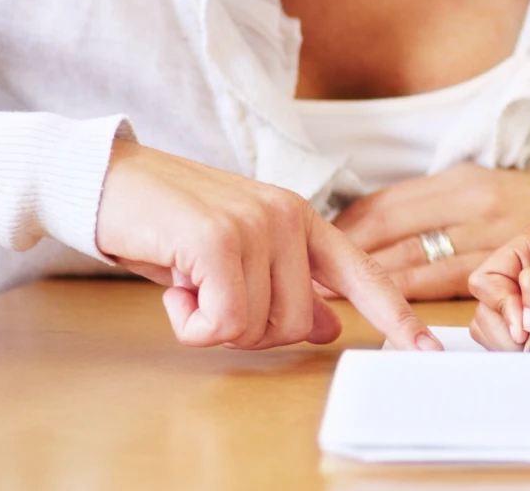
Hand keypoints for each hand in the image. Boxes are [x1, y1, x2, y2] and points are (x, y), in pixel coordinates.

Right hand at [94, 140, 438, 350]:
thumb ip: (286, 286)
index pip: (364, 275)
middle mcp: (290, 218)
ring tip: (187, 280)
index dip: (396, 317)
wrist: (102, 181)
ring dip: (210, 322)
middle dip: (245, 329)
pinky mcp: (220, 240)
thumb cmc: (166, 224)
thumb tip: (327, 327)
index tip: (427, 350)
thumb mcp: (236, 256)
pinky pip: (222, 322)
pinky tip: (174, 284)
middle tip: (206, 295)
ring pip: (256, 326)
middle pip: (296, 325)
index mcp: (303, 221)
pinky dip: (190, 322)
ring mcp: (258, 225)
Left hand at [333, 163, 529, 300]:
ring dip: (372, 281)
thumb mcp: (494, 192)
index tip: (316, 248)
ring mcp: (490, 231)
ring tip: (334, 296)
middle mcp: (473, 200)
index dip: (347, 229)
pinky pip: (447, 281)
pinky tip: (390, 305)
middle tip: (309, 279)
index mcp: (463, 180)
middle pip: (391, 230)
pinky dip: (412, 293)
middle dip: (346, 258)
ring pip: (415, 258)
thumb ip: (447, 208)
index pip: (386, 203)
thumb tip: (382, 229)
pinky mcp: (508, 262)